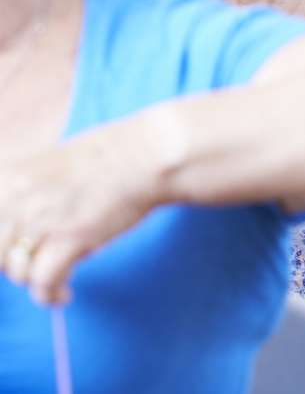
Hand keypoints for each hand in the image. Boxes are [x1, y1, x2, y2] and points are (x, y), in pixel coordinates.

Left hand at [0, 137, 162, 305]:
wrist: (143, 157)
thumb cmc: (104, 159)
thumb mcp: (45, 168)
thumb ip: (21, 196)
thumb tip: (15, 234)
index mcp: (5, 181)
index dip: (3, 248)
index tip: (16, 253)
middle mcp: (14, 201)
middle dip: (14, 265)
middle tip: (37, 264)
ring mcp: (41, 221)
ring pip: (16, 272)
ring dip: (34, 281)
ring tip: (53, 284)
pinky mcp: (70, 239)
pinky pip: (44, 282)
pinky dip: (51, 295)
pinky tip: (63, 295)